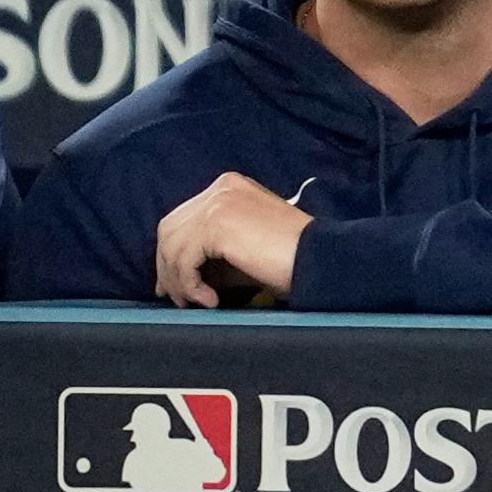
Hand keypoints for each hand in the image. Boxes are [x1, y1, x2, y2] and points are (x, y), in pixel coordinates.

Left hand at [151, 172, 310, 309]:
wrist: (322, 260)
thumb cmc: (291, 260)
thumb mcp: (243, 251)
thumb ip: (210, 256)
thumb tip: (173, 279)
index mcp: (229, 187)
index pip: (182, 219)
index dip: (172, 254)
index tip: (173, 285)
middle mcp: (221, 188)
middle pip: (170, 230)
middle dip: (169, 268)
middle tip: (178, 299)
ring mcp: (218, 202)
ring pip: (173, 246)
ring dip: (180, 282)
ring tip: (198, 304)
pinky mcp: (218, 223)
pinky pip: (185, 259)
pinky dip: (190, 285)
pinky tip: (210, 300)